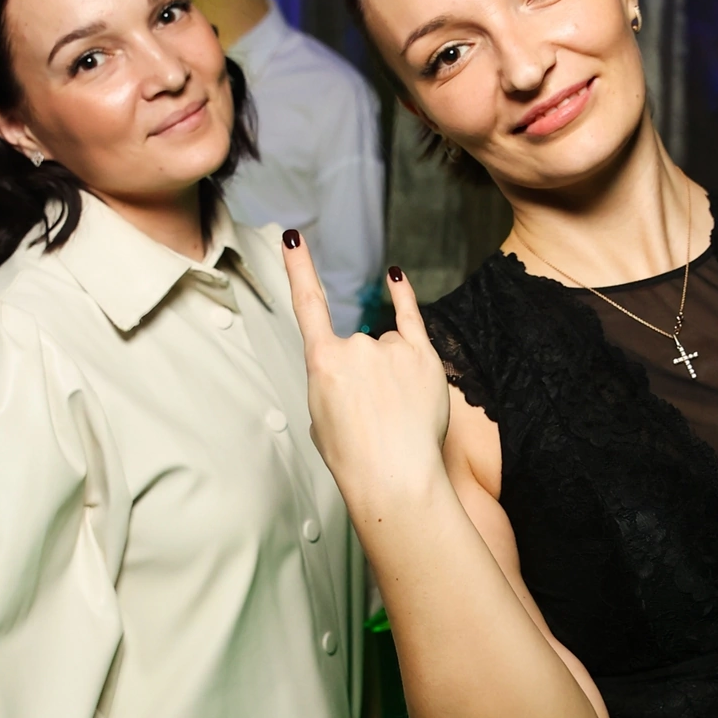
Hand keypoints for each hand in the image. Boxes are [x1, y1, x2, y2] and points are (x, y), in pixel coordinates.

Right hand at [281, 233, 449, 510]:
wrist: (395, 479)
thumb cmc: (355, 458)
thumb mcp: (321, 418)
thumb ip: (332, 381)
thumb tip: (350, 370)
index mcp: (322, 362)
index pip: (308, 304)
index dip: (299, 268)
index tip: (294, 238)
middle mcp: (355, 345)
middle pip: (359, 346)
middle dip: (366, 375)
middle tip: (373, 416)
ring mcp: (390, 348)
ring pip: (388, 347)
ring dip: (392, 372)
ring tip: (397, 412)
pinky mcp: (422, 356)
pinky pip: (411, 318)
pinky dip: (403, 298)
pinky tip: (396, 277)